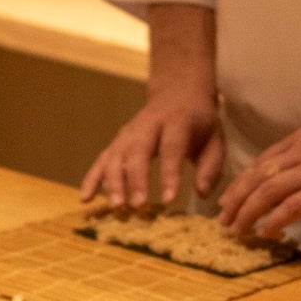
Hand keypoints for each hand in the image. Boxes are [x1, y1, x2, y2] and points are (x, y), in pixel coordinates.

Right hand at [80, 86, 223, 207]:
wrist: (178, 92)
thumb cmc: (199, 122)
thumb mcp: (215, 139)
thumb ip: (210, 167)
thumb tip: (201, 193)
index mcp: (177, 122)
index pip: (171, 148)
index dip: (168, 174)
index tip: (168, 200)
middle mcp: (148, 125)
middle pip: (137, 151)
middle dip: (135, 179)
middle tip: (138, 206)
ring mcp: (129, 132)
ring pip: (115, 155)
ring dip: (112, 181)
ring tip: (115, 207)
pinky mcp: (118, 141)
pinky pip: (102, 159)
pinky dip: (92, 178)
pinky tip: (85, 198)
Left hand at [217, 127, 300, 238]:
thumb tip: (282, 193)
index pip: (260, 162)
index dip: (239, 184)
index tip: (227, 202)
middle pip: (258, 176)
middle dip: (236, 199)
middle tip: (223, 220)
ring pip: (268, 191)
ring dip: (248, 212)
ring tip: (237, 230)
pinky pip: (291, 206)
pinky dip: (273, 220)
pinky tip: (265, 232)